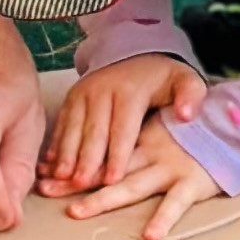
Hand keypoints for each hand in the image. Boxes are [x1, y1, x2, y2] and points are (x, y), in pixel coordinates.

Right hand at [36, 53, 206, 199]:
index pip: (123, 128)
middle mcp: (102, 91)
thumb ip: (191, 96)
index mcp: (130, 91)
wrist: (137, 54)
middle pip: (93, 131)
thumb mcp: (186, 80)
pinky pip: (61, 124)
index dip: (117, 155)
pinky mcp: (71, 98)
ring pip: (72, 128)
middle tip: (80, 185)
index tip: (113, 179)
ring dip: (65, 155)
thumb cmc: (163, 78)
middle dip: (86, 160)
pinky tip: (49, 165)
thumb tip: (186, 115)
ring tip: (61, 179)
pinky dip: (55, 145)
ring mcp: (83, 93)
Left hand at [49, 112, 225, 239]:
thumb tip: (93, 164)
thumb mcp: (160, 131)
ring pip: (132, 185)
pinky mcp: (193, 182)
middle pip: (106, 171)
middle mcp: (150, 154)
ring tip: (78, 211)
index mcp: (139, 142)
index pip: (100, 154)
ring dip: (104, 198)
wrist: (235, 124)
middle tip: (46, 189)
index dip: (72, 165)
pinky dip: (164, 218)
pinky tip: (150, 235)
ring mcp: (170, 168)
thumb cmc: (194, 132)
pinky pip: (177, 203)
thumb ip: (132, 145)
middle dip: (74, 181)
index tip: (43, 173)